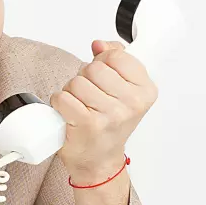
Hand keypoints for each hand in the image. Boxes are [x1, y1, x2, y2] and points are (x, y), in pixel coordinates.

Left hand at [49, 40, 157, 184]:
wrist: (99, 160)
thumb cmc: (109, 124)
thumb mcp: (123, 90)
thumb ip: (115, 59)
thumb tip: (99, 44)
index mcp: (145, 90)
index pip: (117, 55)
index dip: (103, 62)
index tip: (105, 76)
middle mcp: (131, 103)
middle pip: (94, 68)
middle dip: (85, 78)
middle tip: (90, 95)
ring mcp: (110, 114)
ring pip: (76, 82)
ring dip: (71, 92)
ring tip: (80, 106)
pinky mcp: (88, 124)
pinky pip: (63, 98)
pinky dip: (60, 103)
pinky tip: (69, 113)